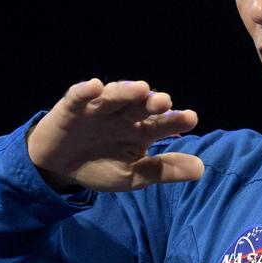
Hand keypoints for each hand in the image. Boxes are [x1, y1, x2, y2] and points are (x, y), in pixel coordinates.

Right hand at [26, 79, 203, 191]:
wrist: (60, 167)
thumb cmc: (101, 166)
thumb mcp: (133, 176)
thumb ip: (163, 171)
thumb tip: (201, 169)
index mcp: (141, 130)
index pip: (162, 123)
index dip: (175, 120)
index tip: (190, 118)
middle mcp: (123, 115)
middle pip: (140, 106)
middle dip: (152, 102)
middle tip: (164, 102)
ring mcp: (98, 109)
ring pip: (114, 97)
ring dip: (126, 92)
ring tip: (141, 89)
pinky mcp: (72, 107)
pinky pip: (79, 96)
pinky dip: (86, 91)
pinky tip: (95, 87)